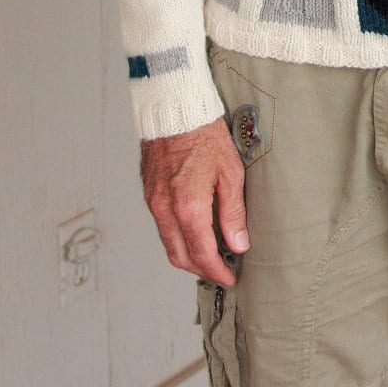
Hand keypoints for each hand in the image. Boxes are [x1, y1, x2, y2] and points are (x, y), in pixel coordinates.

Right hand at [140, 116, 248, 285]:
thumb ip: (232, 212)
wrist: (175, 108)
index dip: (217, 272)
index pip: (202, 254)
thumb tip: (238, 244)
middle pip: (180, 257)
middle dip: (201, 270)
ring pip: (168, 245)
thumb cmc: (205, 134)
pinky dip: (177, 238)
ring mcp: (153, 203)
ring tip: (210, 254)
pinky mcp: (149, 194)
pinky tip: (194, 231)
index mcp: (188, 207)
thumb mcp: (230, 172)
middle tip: (221, 271)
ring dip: (188, 256)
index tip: (230, 278)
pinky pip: (161, 227)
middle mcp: (166, 210)